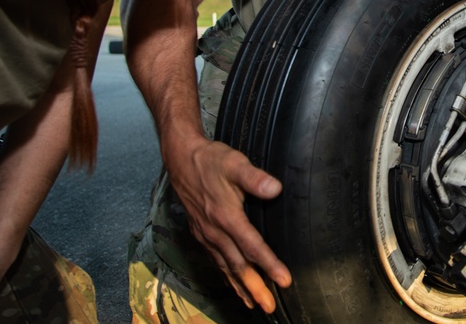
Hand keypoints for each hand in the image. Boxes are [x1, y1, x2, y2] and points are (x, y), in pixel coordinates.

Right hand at [167, 136, 291, 312]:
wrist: (181, 159)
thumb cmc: (210, 160)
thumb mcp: (234, 163)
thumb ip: (255, 178)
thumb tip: (275, 189)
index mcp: (226, 216)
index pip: (252, 247)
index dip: (269, 265)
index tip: (284, 281)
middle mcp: (215, 231)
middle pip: (238, 266)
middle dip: (255, 288)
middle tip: (270, 306)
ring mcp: (206, 235)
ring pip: (226, 267)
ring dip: (242, 287)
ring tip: (255, 304)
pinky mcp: (201, 234)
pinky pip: (216, 262)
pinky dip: (227, 277)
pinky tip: (234, 284)